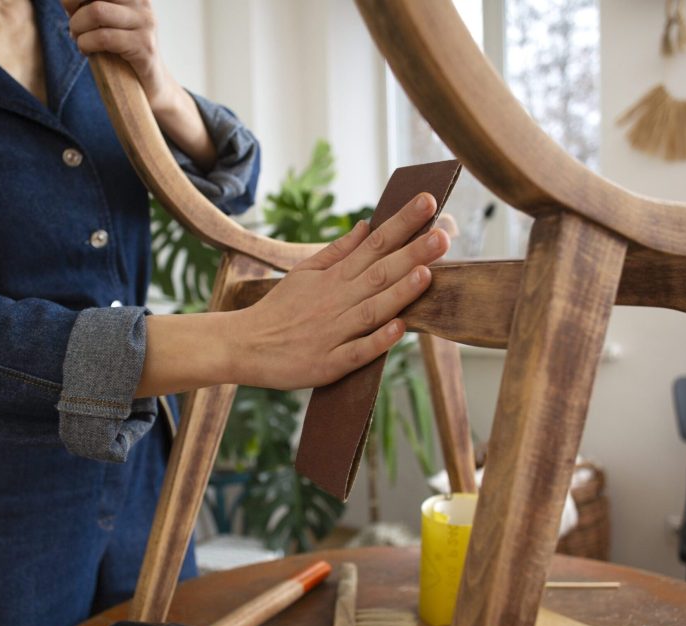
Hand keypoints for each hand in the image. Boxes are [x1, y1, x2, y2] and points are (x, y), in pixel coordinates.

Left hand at [64, 0, 165, 101]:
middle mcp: (142, 4)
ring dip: (78, 27)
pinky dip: (86, 44)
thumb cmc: (123, 51)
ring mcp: (146, 24)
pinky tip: (86, 51)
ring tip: (78, 39)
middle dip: (73, 6)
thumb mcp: (108, 22)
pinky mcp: (144, 46)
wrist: (150, 83)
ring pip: (97, 12)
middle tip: (73, 25)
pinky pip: (104, 38)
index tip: (71, 8)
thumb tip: (66, 0)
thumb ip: (93, 6)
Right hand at [232, 193, 449, 389]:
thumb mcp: (304, 272)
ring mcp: (333, 332)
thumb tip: (367, 225)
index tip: (428, 202)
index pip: (373, 244)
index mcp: (333, 277)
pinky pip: (357, 352)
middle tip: (442, 235)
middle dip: (412, 253)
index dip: (402, 224)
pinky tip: (400, 328)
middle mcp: (336, 301)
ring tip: (426, 273)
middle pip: (378, 273)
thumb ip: (338, 251)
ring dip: (399, 292)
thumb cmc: (279, 309)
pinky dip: (378, 340)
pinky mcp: (329, 363)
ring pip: (372, 309)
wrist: (243, 346)